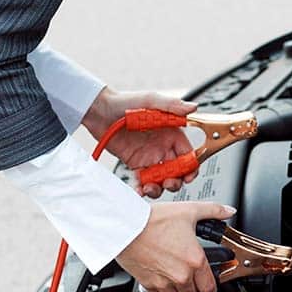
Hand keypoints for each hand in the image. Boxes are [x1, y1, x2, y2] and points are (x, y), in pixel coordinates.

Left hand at [83, 88, 197, 197]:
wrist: (99, 110)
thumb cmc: (125, 102)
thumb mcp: (151, 100)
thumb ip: (172, 105)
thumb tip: (192, 108)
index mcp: (172, 133)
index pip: (188, 154)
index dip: (191, 167)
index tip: (188, 176)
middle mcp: (163, 146)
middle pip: (177, 170)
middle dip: (176, 181)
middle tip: (168, 183)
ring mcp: (149, 156)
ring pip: (161, 178)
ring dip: (160, 187)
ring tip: (151, 188)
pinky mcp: (135, 163)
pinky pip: (143, 180)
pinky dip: (143, 188)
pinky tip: (140, 190)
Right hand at [117, 202, 234, 291]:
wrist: (126, 226)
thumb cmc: (154, 220)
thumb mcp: (189, 210)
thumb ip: (213, 211)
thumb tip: (228, 211)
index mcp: (195, 261)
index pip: (211, 287)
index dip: (212, 285)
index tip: (209, 281)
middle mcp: (181, 275)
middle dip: (194, 286)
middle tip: (191, 274)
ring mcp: (163, 282)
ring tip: (178, 279)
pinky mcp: (147, 283)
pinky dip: (161, 290)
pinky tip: (162, 276)